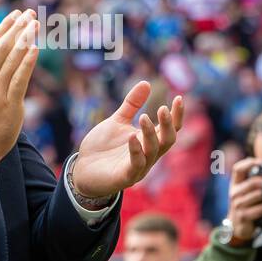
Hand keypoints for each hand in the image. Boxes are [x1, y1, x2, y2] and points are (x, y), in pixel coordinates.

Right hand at [0, 9, 40, 185]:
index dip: (4, 27)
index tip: (16, 14)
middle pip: (2, 47)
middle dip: (17, 27)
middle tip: (30, 13)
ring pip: (11, 59)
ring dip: (24, 39)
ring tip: (35, 24)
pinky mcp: (9, 103)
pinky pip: (19, 78)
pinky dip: (27, 62)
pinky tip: (35, 48)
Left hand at [69, 81, 183, 198]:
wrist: (82, 170)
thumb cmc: (102, 147)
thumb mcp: (117, 121)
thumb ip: (132, 105)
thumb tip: (146, 83)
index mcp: (148, 141)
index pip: (170, 129)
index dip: (176, 115)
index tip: (178, 97)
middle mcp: (148, 155)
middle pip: (168, 140)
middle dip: (168, 125)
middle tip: (162, 108)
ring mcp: (139, 167)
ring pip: (153, 151)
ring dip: (150, 134)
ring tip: (143, 117)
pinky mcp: (125, 177)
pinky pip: (136, 164)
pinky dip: (136, 150)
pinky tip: (131, 137)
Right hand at [226, 157, 261, 242]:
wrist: (237, 225)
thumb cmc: (245, 205)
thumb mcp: (245, 191)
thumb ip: (254, 179)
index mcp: (235, 183)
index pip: (238, 168)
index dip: (250, 163)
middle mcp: (234, 192)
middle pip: (253, 182)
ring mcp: (237, 205)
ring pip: (258, 195)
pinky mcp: (243, 216)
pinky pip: (260, 209)